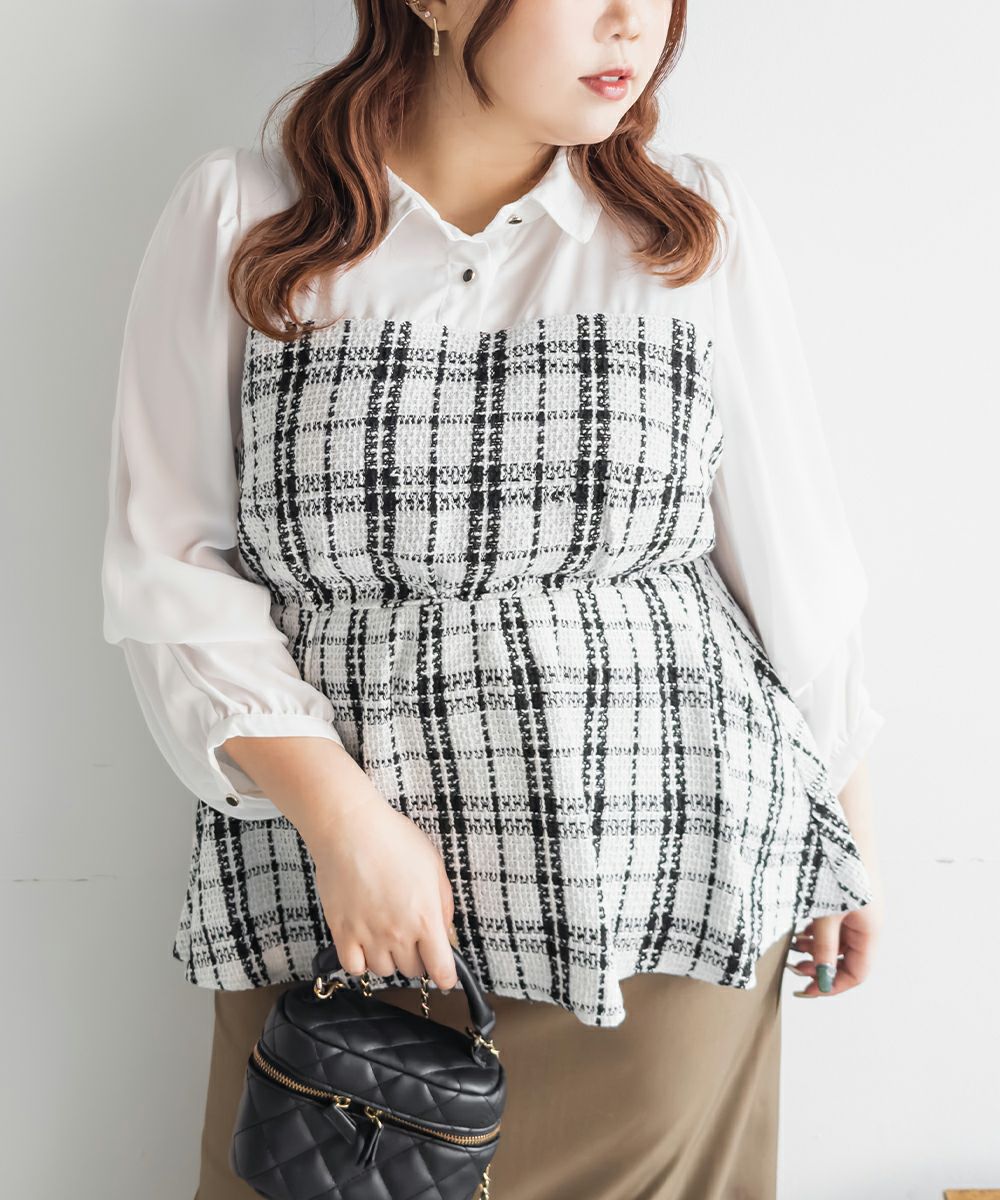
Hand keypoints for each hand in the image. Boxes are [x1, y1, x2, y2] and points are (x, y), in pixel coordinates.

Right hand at [303, 788, 459, 993]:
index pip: (441, 969)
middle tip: (414, 938)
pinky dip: (361, 962)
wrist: (350, 829)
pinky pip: (354, 967)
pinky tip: (365, 944)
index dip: (446, 977)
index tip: (445, 977)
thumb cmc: (394, 840)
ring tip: (388, 936)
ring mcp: (368, 935)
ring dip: (390, 959)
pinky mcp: (342, 932)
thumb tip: (446, 934)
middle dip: (418, 958)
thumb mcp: (434, 866)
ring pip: (384, 971)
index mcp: (425, 917)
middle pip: (413, 970)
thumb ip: (443, 905)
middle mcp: (398, 933)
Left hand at [786, 877, 884, 997]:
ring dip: (815, 949)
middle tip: (792, 966)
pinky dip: (816, 931)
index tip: (805, 989)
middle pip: (846, 960)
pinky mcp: (846, 899)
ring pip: (837, 942)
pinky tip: (799, 928)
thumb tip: (820, 978)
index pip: (856, 974)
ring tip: (792, 946)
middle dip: (819, 967)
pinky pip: (833, 925)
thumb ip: (823, 947)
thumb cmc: (838, 868)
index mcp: (870, 932)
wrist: (842, 829)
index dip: (831, 986)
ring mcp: (857, 911)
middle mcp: (867, 924)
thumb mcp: (826, 913)